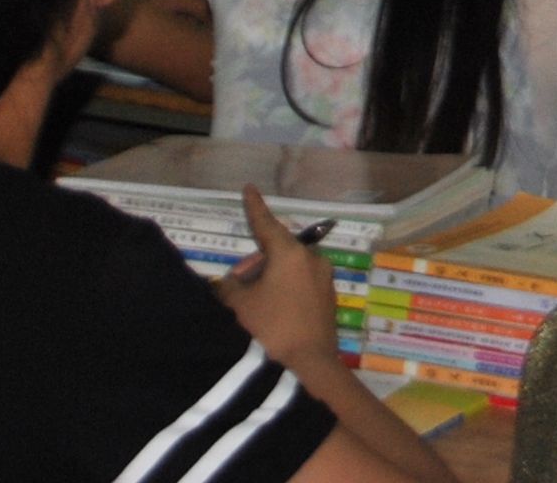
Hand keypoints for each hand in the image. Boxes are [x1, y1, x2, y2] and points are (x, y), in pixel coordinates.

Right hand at [220, 189, 341, 368]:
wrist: (309, 367)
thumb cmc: (270, 329)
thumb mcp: (239, 306)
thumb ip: (228, 287)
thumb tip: (227, 283)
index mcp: (290, 253)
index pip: (266, 224)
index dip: (255, 207)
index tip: (250, 188)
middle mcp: (312, 259)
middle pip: (277, 251)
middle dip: (256, 264)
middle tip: (237, 286)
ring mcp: (324, 280)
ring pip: (290, 269)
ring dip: (270, 278)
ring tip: (252, 304)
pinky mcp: (329, 300)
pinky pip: (302, 285)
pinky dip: (285, 290)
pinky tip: (271, 314)